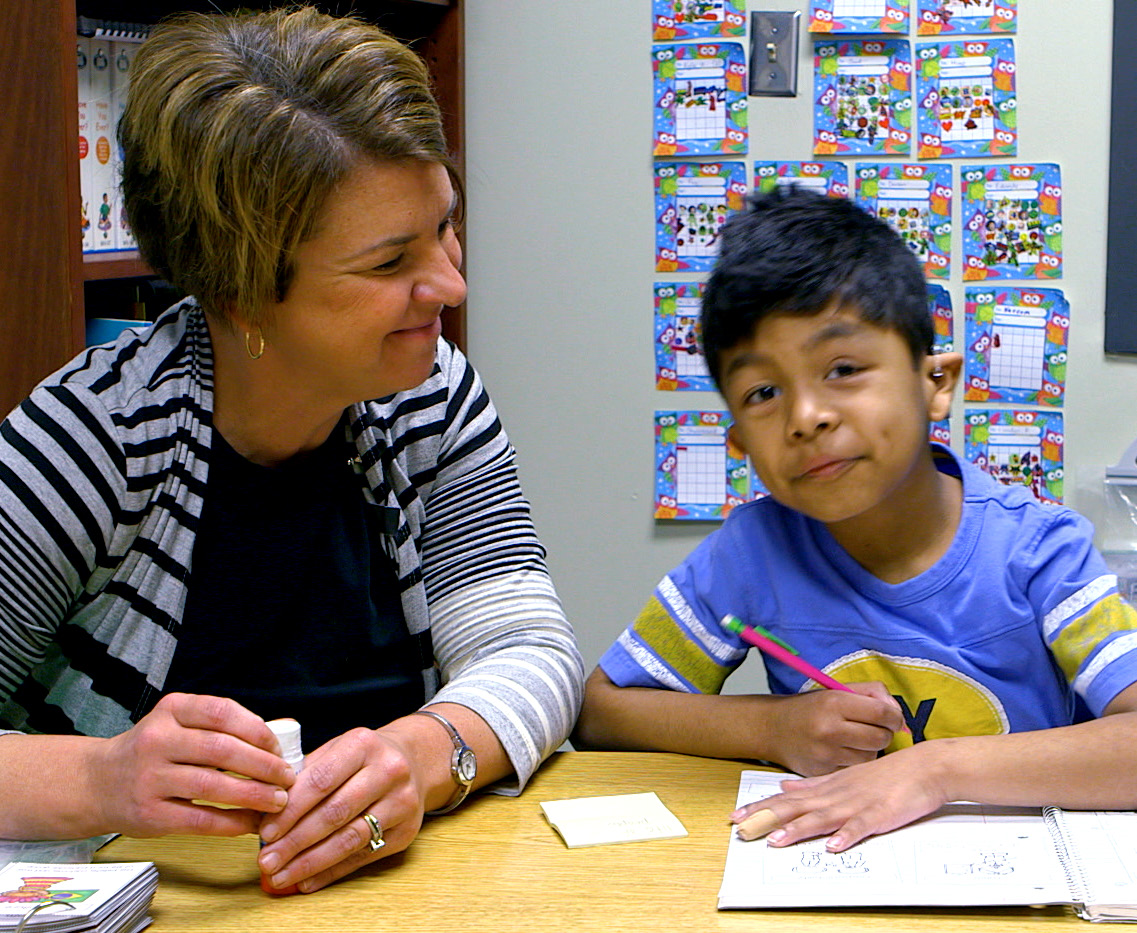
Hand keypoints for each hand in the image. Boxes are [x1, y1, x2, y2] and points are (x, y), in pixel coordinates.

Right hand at [93, 692, 294, 837]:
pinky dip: (232, 822)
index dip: (257, 730)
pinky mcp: (149, 814)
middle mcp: (157, 740)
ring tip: (278, 801)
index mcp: (171, 710)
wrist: (96, 783)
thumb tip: (274, 747)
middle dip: (263, 765)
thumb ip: (215, 728)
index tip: (278, 747)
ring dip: (253, 795)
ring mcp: (150, 778)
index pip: (222, 712)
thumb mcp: (176, 723)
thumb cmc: (151, 751)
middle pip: (222, 750)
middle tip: (287, 778)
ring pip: (213, 786)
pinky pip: (200, 820)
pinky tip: (251, 822)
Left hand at [256, 725, 427, 892]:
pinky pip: (364, 856)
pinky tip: (308, 881)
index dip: (291, 809)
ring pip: (350, 838)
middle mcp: (388, 771)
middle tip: (267, 861)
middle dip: (295, 841)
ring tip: (282, 876)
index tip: (266, 832)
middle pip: (335, 813)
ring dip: (311, 862)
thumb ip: (302, 776)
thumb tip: (261, 813)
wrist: (414, 761)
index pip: (321, 780)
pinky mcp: (407, 831)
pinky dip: (332, 872)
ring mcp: (401, 801)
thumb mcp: (335, 750)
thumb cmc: (362, 759)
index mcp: (363, 744)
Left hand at [731, 743, 949, 850]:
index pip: (787, 800)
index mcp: (827, 788)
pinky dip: (847, 836)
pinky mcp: (880, 814)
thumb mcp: (843, 776)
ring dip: (799, 829)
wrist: (925, 766)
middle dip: (768, 818)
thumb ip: (813, 784)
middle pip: (797, 808)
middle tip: (741, 827)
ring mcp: (858, 804)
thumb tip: (783, 787)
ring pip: (823, 818)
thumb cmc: (885, 775)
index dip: (761, 807)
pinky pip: (861, 826)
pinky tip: (833, 846)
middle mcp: (837, 795)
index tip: (736, 815)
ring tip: (777, 840)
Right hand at [762, 682, 905, 775]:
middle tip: (875, 728)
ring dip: (870, 749)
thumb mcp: (838, 690)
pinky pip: (855, 770)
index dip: (894, 716)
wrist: (773, 728)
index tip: (892, 717)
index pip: (883, 713)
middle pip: (881, 738)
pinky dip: (855, 762)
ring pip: (871, 757)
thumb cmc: (811, 708)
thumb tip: (899, 715)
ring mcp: (826, 754)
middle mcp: (829, 729)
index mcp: (834, 703)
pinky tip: (843, 752)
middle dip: (884, 733)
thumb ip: (873, 693)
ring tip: (856, 740)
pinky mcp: (823, 772)